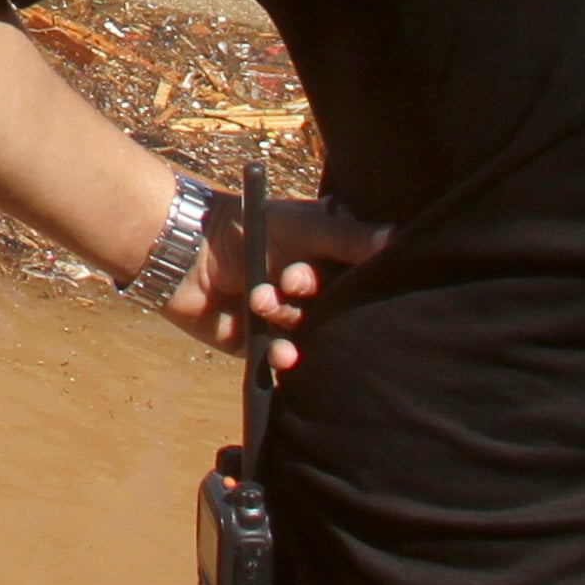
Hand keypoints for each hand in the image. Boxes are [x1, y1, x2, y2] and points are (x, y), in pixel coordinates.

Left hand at [168, 195, 388, 369]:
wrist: (184, 252)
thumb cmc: (245, 224)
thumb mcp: (303, 225)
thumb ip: (350, 238)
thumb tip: (400, 238)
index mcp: (326, 260)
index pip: (359, 280)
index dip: (345, 281)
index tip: (316, 270)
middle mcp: (312, 291)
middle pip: (337, 312)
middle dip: (312, 300)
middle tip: (289, 282)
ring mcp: (288, 318)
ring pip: (311, 335)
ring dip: (289, 320)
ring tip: (261, 300)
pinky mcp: (263, 344)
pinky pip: (286, 360)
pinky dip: (285, 358)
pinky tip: (279, 354)